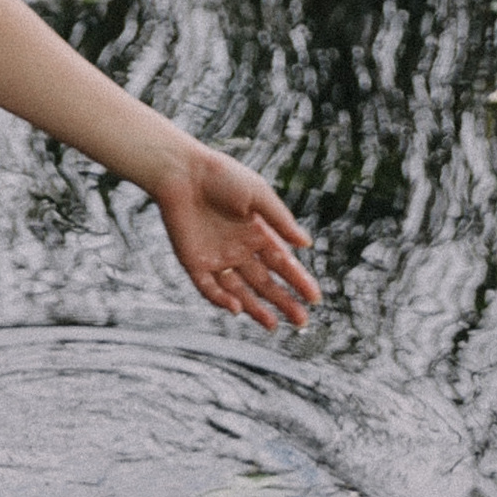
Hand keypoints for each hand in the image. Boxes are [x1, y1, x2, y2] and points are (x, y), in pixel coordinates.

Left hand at [142, 139, 320, 331]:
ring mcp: (217, 257)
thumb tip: (306, 244)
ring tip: (273, 325)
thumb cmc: (222, 176)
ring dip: (256, 308)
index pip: (283, 263)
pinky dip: (222, 299)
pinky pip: (209, 287)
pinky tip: (237, 308)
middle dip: (283, 301)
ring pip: (240, 290)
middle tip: (301, 320)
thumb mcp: (258, 195)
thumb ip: (280, 221)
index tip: (315, 298)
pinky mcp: (193, 261)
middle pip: (265, 282)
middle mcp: (239, 249)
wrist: (181, 171)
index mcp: (257, 232)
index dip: (299, 281)